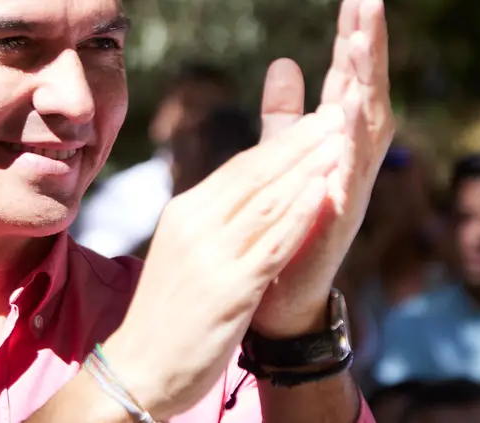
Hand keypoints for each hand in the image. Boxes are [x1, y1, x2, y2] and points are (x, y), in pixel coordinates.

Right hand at [103, 109, 346, 418]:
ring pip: (267, 201)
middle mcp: (195, 224)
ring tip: (339, 141)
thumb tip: (254, 192)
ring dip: (307, 168)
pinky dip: (300, 215)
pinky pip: (272, 244)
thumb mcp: (186, 251)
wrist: (139, 367)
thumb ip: (217, 219)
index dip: (282, 141)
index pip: (240, 168)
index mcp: (185, 212)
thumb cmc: (168, 312)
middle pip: (255, 173)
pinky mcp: (229, 288)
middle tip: (336, 113)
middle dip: (300, 141)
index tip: (314, 118)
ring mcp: (211, 255)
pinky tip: (324, 192)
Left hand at [251, 0, 394, 336]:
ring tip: (360, 43)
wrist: (282, 289)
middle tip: (369, 1)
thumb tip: (285, 61)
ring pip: (365, 128)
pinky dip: (350, 147)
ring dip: (365, 85)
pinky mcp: (338, 218)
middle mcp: (353, 158)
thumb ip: (285, 114)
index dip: (354, 41)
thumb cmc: (288, 219)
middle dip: (370, 49)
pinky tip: (346, 116)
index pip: (350, 80)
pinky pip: (349, 178)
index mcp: (338, 140)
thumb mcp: (283, 155)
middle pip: (367, 93)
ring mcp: (350, 187)